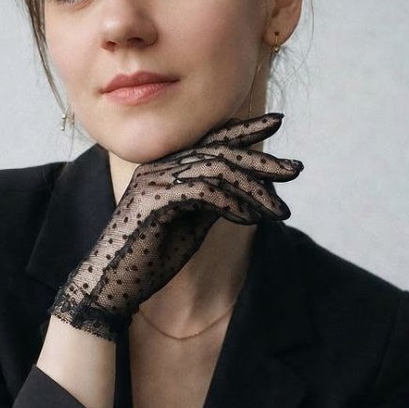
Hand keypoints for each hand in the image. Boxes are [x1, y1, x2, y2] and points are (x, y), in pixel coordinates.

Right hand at [50, 113, 302, 339]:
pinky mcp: (153, 201)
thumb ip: (212, 203)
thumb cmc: (149, 258)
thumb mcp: (190, 225)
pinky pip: (203, 193)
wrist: (112, 285)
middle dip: (261, 158)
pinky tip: (252, 219)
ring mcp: (154, 181)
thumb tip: (246, 192)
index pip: (210, 139)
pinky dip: (232, 205)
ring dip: (254, 190)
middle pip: (219, 150)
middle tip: (296, 168)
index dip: (244, 128)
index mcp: (167, 167)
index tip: (277, 123)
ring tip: (281, 210)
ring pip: (216, 170)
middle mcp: (159, 166)